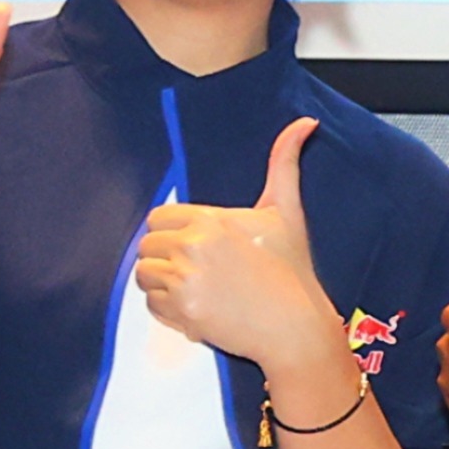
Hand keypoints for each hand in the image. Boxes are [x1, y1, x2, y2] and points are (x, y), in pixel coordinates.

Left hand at [133, 118, 342, 387]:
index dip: (172, 233)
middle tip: (195, 272)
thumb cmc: (290, 271)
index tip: (193, 247)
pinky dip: (168, 310)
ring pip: (145, 276)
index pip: (158, 218)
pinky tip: (197, 308)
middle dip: (165, 258)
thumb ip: (285, 163)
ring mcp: (185, 281)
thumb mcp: (287, 213)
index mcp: (210, 220)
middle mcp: (193, 247)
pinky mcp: (182, 312)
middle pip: (146, 246)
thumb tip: (304, 122)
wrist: (295, 326)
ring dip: (163, 284)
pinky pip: (151, 305)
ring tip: (196, 289)